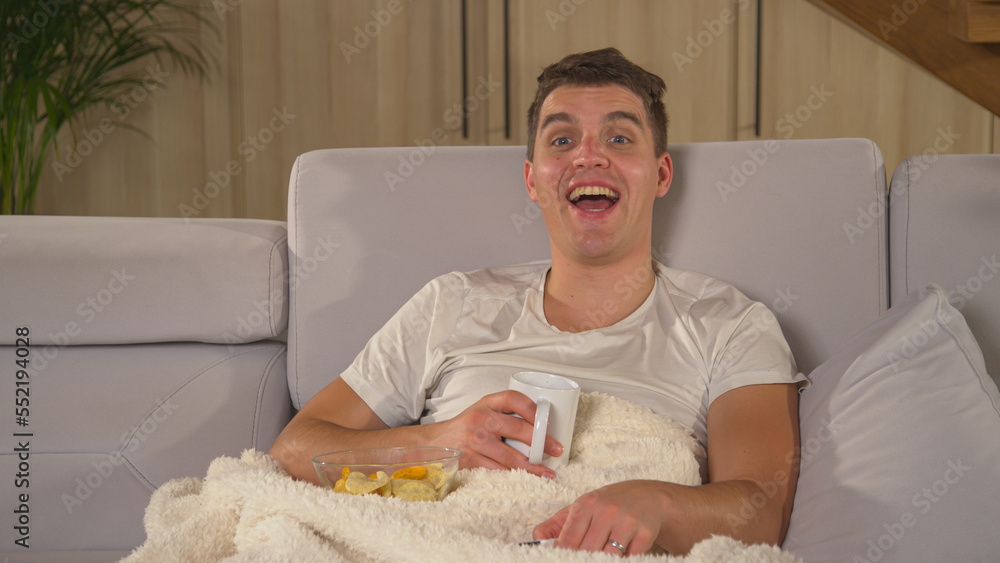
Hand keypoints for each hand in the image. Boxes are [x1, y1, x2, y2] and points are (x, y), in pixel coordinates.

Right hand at [430, 390, 562, 477]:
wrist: (436, 443)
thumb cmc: (467, 427)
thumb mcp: (482, 411)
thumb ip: (505, 414)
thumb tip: (541, 427)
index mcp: (487, 403)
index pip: (513, 398)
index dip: (533, 408)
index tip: (547, 421)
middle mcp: (480, 418)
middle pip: (517, 429)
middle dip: (541, 442)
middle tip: (556, 450)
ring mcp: (475, 440)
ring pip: (510, 456)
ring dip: (532, 467)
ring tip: (547, 473)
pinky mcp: (471, 460)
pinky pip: (498, 470)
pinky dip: (514, 476)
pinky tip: (526, 479)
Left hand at [533, 480, 668, 555]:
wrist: (648, 497)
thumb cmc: (610, 504)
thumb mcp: (583, 507)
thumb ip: (557, 524)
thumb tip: (537, 538)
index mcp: (586, 505)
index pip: (568, 539)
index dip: (562, 556)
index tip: (560, 561)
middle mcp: (606, 511)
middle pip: (587, 551)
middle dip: (583, 561)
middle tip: (582, 560)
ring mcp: (627, 522)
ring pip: (608, 557)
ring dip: (603, 560)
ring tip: (599, 556)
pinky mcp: (645, 533)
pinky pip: (630, 558)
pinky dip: (623, 561)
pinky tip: (620, 556)